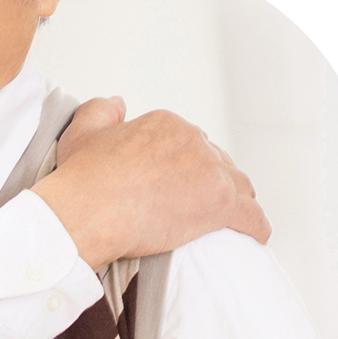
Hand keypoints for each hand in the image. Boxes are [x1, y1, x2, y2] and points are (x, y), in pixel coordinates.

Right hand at [32, 97, 270, 270]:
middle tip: (200, 204)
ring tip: (229, 218)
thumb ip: (102, 110)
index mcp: (167, 125)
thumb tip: (118, 104)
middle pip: (217, 163)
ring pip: (238, 186)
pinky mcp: (220, 204)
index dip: (188, 166)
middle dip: (211, 182)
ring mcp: (210, 171)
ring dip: (235, 201)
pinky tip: (254, 234)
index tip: (182, 184)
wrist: (86, 212)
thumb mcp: (83, 131)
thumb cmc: (82, 178)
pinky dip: (255, 226)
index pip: (192, 143)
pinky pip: (252, 217)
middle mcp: (193, 141)